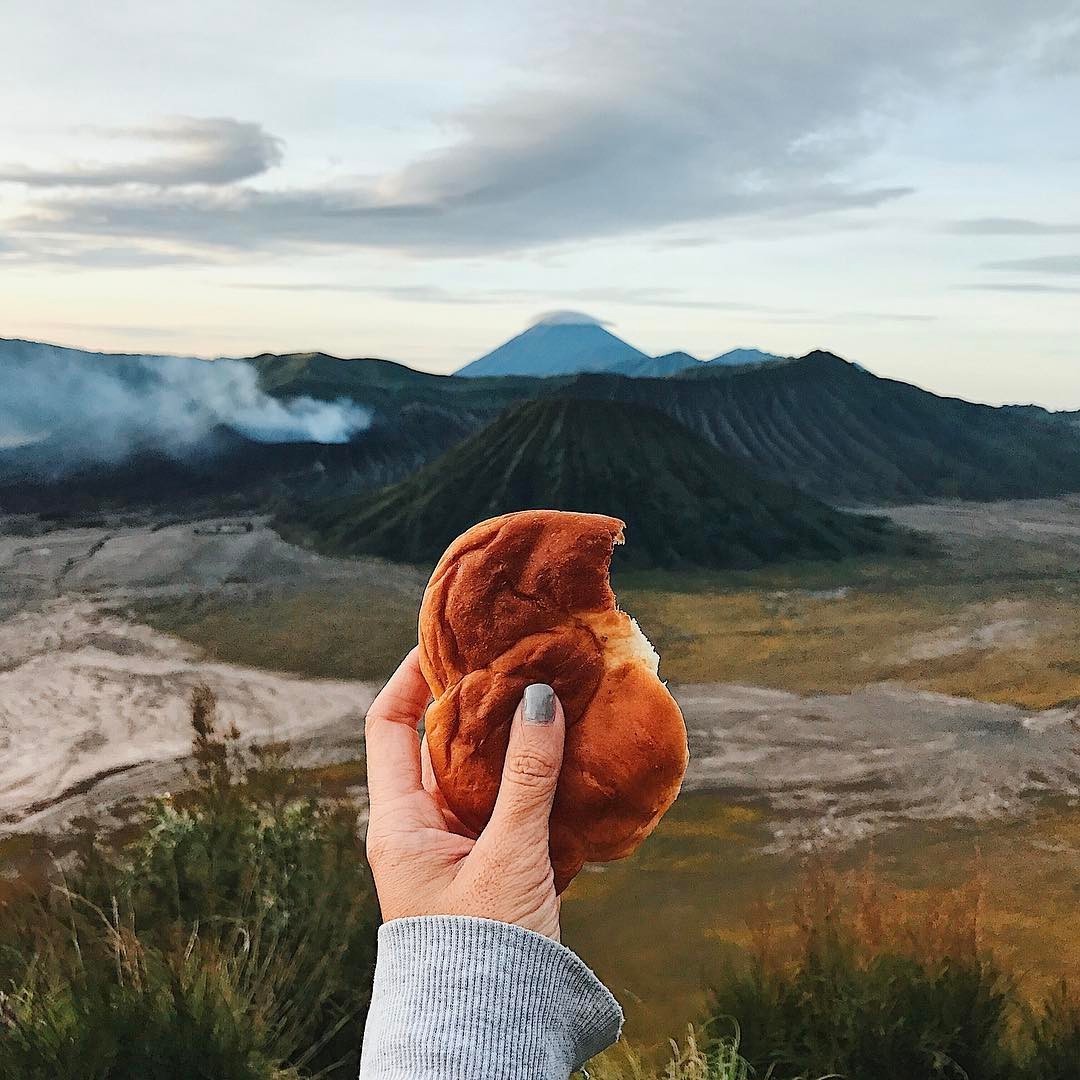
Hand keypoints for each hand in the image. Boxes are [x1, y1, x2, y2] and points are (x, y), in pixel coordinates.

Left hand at [363, 648, 565, 939]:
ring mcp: (455, 848)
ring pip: (480, 773)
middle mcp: (420, 828)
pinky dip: (531, 778)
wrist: (487, 1038)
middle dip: (478, 701)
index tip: (447, 639)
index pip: (389, 726)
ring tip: (550, 698)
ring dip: (512, 740)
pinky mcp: (487, 867)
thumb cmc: (483, 954)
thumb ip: (528, 779)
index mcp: (400, 824)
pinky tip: (566, 756)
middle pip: (440, 742)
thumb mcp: (508, 860)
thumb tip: (539, 697)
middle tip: (518, 661)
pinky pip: (506, 805)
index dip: (410, 677)